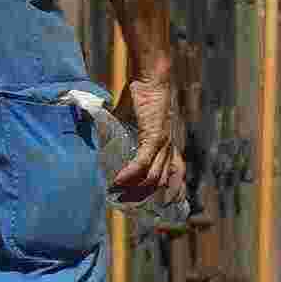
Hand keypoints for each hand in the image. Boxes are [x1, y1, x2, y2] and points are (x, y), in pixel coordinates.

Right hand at [106, 73, 185, 210]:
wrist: (150, 76)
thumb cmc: (142, 93)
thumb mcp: (132, 118)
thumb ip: (122, 130)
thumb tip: (103, 134)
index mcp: (168, 143)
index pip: (177, 174)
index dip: (173, 192)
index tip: (162, 205)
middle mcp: (169, 147)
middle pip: (163, 182)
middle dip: (145, 197)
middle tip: (128, 204)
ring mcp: (163, 143)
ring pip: (153, 177)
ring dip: (135, 189)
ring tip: (118, 194)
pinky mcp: (153, 136)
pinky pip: (142, 163)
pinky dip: (130, 174)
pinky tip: (118, 181)